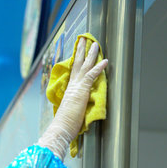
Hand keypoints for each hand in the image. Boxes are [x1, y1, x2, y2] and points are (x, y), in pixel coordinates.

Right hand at [38, 37, 107, 158]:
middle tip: (83, 39)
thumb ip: (75, 104)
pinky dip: (99, 68)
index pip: (73, 71)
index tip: (78, 51)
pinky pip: (91, 76)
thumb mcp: (71, 110)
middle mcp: (72, 86)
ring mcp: (76, 87)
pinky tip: (105, 61)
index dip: (76, 60)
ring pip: (84, 66)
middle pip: (77, 64)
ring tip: (95, 44)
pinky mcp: (81, 91)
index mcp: (69, 90)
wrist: (61, 128)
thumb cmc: (65, 124)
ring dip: (90, 54)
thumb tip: (77, 105)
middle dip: (80, 51)